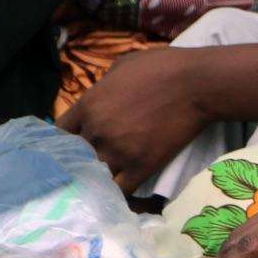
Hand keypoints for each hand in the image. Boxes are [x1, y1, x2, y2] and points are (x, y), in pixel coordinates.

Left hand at [58, 48, 210, 193]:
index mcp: (89, 105)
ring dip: (97, 176)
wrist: (198, 83)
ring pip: (94, 175)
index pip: (60, 132)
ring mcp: (119, 152)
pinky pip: (119, 190)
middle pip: (75, 156)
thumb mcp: (123, 64)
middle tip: (88, 159)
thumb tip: (100, 96)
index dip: (65, 137)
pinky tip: (118, 191)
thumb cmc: (162, 66)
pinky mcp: (142, 167)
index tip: (73, 140)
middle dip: (80, 157)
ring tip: (102, 179)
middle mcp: (98, 132)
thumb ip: (103, 84)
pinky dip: (116, 192)